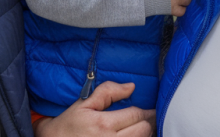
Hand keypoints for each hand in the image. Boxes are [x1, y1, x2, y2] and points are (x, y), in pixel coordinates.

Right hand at [34, 81, 154, 136]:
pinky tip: (131, 136)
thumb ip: (107, 91)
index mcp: (103, 124)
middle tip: (145, 118)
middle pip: (143, 130)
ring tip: (139, 128)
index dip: (146, 111)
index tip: (149, 109)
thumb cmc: (70, 124)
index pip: (136, 115)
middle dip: (146, 122)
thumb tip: (131, 87)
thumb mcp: (84, 103)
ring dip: (144, 134)